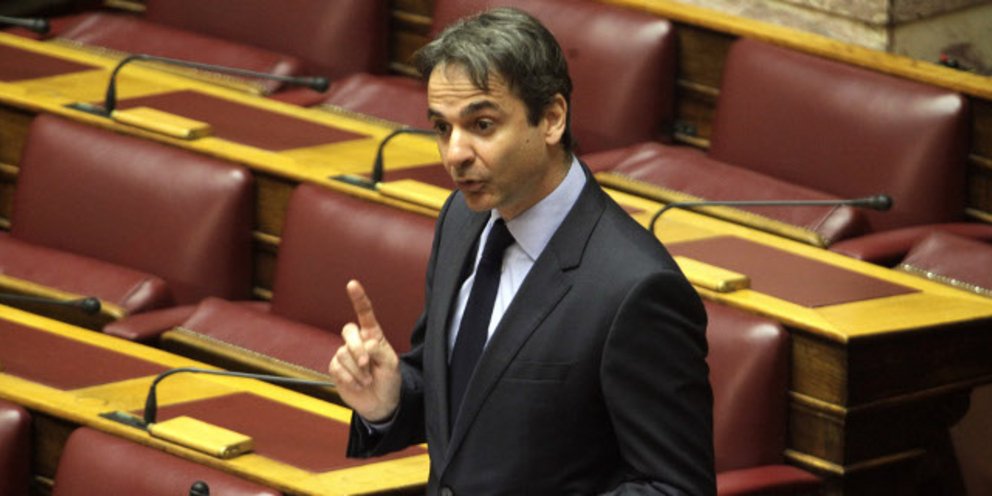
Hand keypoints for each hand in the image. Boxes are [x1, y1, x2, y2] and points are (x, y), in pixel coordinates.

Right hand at [328, 280, 401, 421]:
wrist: (381, 402)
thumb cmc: (389, 380)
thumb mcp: (392, 365)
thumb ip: (380, 351)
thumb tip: (366, 344)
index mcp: (373, 335)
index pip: (365, 313)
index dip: (358, 298)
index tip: (352, 284)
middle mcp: (357, 341)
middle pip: (348, 331)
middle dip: (356, 348)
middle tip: (366, 363)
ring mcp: (345, 354)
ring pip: (343, 353)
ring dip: (357, 371)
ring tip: (368, 380)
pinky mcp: (336, 368)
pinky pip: (336, 367)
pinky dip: (349, 378)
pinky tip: (359, 384)